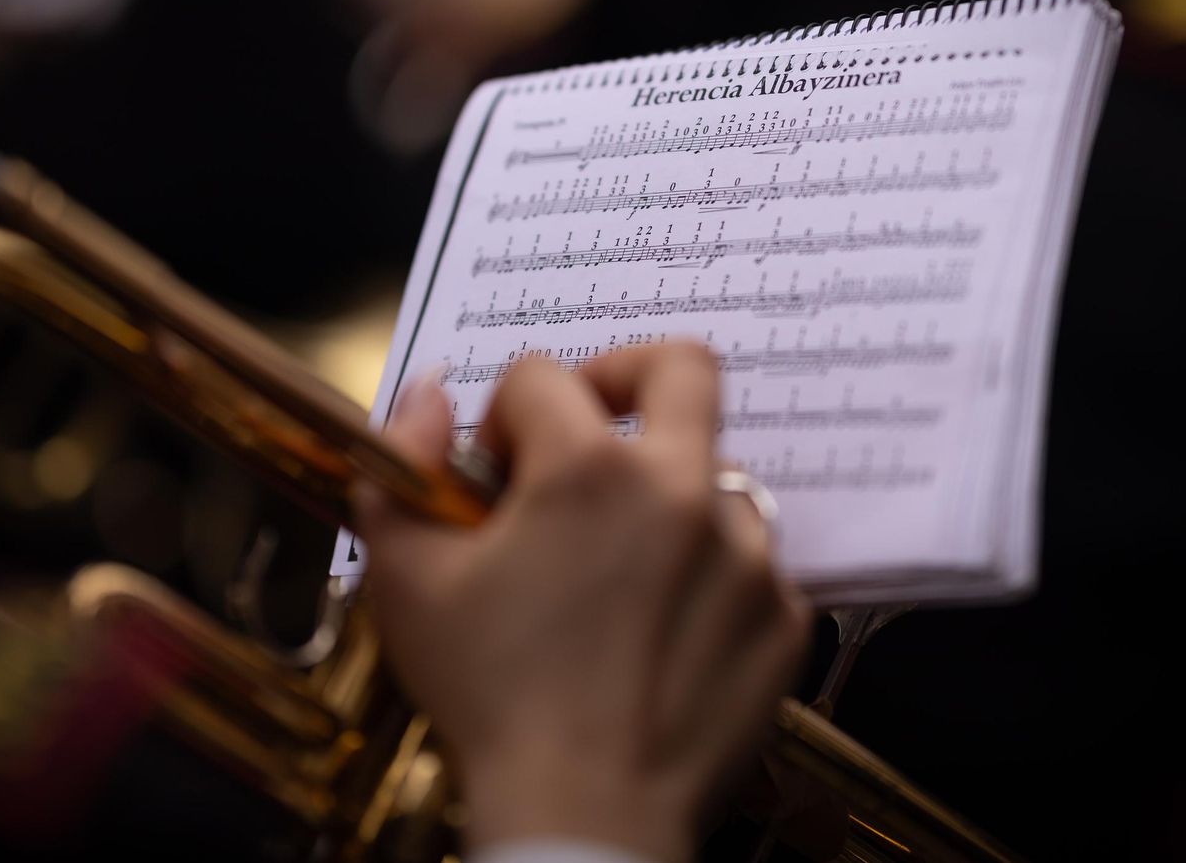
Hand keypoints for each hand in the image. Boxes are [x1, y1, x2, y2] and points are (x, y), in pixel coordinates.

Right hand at [352, 344, 809, 862]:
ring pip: (716, 476)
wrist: (583, 817)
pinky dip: (707, 577)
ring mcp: (747, 554)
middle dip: (625, 377)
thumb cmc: (487, 696)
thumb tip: (433, 392)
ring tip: (620, 568)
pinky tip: (661, 631)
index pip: (542, 376)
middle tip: (590, 427)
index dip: (503, 416)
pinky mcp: (782, 618)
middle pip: (680, 367)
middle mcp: (684, 491)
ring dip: (666, 497)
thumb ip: (403, 462)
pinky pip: (751, 563)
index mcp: (589, 468)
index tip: (494, 476)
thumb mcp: (404, 578)